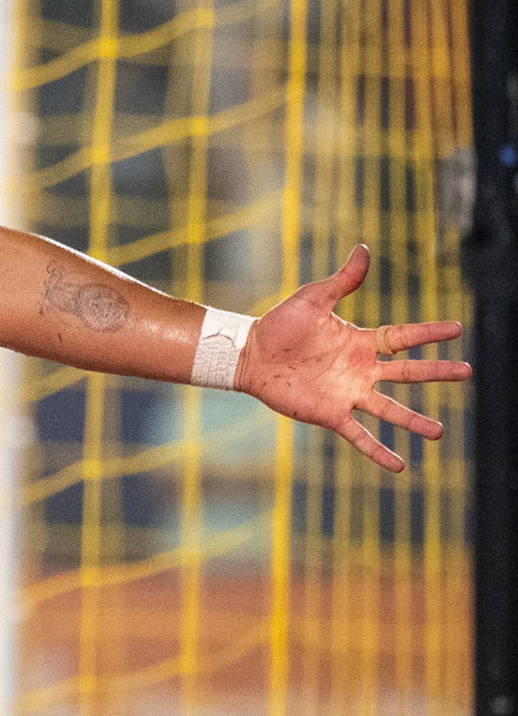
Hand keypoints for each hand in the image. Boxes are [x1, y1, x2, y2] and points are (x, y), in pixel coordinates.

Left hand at [237, 244, 469, 472]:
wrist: (249, 353)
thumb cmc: (279, 325)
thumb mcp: (313, 298)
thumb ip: (341, 281)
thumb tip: (364, 249)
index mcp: (360, 342)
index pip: (403, 337)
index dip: (429, 333)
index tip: (458, 329)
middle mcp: (360, 370)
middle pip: (407, 373)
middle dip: (436, 373)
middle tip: (466, 372)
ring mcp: (347, 393)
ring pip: (389, 410)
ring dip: (414, 422)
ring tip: (439, 433)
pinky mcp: (330, 413)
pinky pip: (359, 435)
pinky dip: (378, 450)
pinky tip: (399, 466)